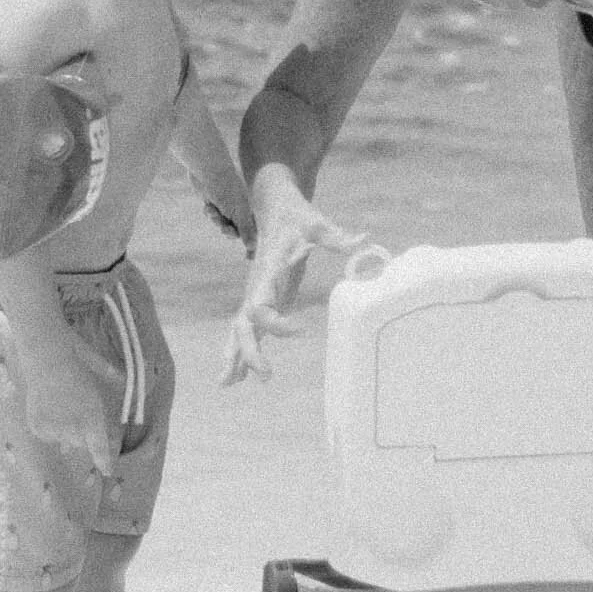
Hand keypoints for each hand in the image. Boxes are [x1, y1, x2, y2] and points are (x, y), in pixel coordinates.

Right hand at [23, 341, 114, 474]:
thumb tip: (133, 380)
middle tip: (79, 410)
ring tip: (62, 403)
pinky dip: (50, 426)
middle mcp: (73, 426)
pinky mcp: (36, 425)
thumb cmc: (75, 355)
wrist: (43, 351)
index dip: (104, 460)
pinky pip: (48, 434)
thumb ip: (115, 380)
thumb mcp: (100, 366)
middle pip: (82, 442)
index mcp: (93, 414)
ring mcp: (53, 427)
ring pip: (64, 439)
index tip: (108, 471)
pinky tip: (49, 406)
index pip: (99, 446)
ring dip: (66, 429)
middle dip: (84, 432)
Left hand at [203, 173, 256, 251]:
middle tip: (225, 229)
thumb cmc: (226, 189)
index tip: (248, 259)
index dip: (252, 245)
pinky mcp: (216, 200)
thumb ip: (246, 230)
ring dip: (217, 221)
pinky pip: (214, 215)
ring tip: (212, 211)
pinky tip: (208, 205)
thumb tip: (253, 247)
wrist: (208, 170)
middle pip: (238, 230)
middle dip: (229, 231)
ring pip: (223, 223)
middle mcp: (242, 207)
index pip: (255, 231)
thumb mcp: (238, 213)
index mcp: (251, 209)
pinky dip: (210, 213)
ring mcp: (228, 203)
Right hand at [222, 172, 365, 383]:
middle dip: (248, 351)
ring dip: (233, 355)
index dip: (276, 323)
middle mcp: (256, 286)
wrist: (275, 207)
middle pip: (243, 324)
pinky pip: (247, 329)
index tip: (302, 330)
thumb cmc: (297, 217)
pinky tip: (236, 376)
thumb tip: (364, 240)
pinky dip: (239, 351)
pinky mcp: (261, 298)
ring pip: (238, 329)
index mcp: (267, 271)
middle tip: (264, 376)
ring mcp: (255, 293)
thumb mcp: (317, 224)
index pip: (261, 305)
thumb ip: (337, 236)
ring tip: (228, 384)